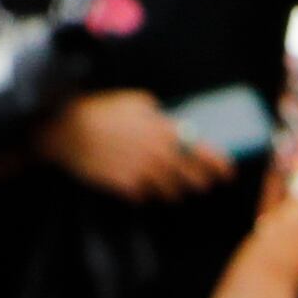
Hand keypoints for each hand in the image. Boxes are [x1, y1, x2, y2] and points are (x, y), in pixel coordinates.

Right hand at [41, 89, 230, 201]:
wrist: (69, 130)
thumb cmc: (103, 110)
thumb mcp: (137, 102)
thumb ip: (162, 117)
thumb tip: (176, 127)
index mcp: (165, 132)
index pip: (204, 153)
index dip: (221, 165)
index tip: (228, 172)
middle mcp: (159, 155)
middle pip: (194, 179)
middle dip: (201, 181)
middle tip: (202, 181)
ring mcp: (144, 174)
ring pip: (172, 192)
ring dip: (175, 189)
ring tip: (171, 183)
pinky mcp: (128, 188)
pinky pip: (148, 195)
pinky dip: (148, 191)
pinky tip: (142, 181)